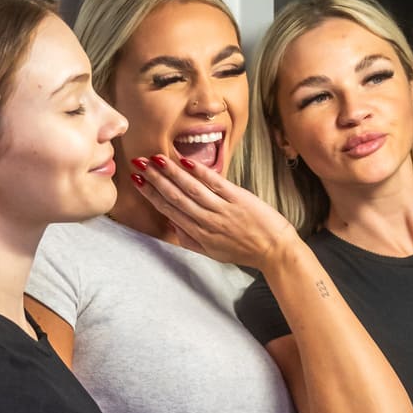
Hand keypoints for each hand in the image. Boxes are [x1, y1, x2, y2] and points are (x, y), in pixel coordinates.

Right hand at [130, 155, 294, 271]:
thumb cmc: (245, 251)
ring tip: (156, 159)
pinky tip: (185, 161)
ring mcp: (223, 209)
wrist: (275, 251)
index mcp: (199, 234)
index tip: (137, 181)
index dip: (151, 194)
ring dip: (171, 173)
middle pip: (175, 197)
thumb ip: (190, 240)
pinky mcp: (238, 199)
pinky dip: (199, 172)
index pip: (169, 210)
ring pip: (191, 189)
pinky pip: (215, 183)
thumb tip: (172, 225)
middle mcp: (207, 222)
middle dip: (155, 179)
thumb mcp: (213, 253)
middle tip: (139, 164)